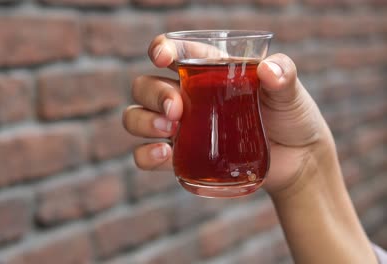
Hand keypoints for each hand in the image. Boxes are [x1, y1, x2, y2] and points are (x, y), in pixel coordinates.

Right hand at [122, 34, 336, 196]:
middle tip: (177, 110)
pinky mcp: (182, 157)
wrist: (298, 160)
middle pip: (146, 86)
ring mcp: (181, 128)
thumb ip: (284, 74)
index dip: (159, 49)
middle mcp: (187, 97)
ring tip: (170, 129)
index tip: (162, 58)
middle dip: (154, 94)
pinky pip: (146, 155)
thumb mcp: (290, 91)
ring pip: (137, 117)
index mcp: (207, 72)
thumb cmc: (291, 116)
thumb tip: (268, 70)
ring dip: (143, 121)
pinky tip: (164, 155)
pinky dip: (146, 155)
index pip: (172, 52)